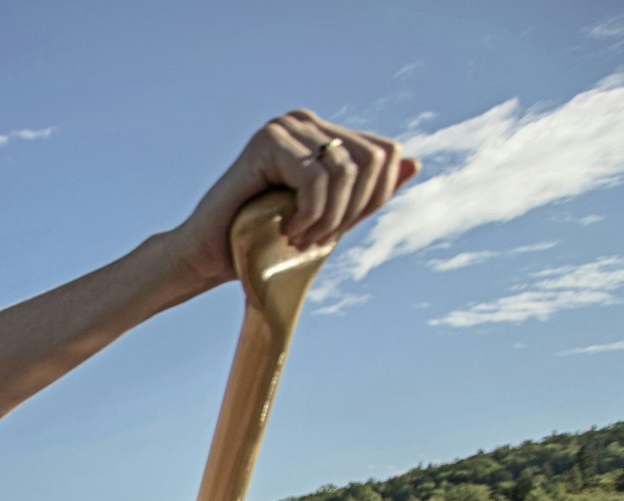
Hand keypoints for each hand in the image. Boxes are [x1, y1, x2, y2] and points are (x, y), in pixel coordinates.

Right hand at [170, 110, 419, 290]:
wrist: (209, 256)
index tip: (335, 232)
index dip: (373, 199)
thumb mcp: (330, 218)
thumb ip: (367, 192)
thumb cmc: (263, 241)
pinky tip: (286, 229)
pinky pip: (317, 177)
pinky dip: (311, 213)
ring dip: (329, 216)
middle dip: (353, 210)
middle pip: (374, 158)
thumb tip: (414, 162)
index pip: (385, 152)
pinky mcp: (267, 141)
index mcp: (322, 132)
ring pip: (348, 169)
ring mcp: (284, 126)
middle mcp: (304, 120)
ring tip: (299, 238)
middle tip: (316, 240)